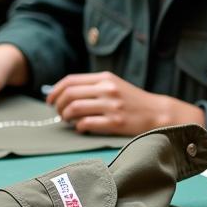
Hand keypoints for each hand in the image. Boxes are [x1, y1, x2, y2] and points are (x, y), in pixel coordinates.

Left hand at [45, 71, 205, 134]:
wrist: (157, 113)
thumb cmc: (132, 100)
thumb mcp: (114, 85)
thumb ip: (92, 86)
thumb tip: (64, 92)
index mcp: (105, 78)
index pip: (70, 81)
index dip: (55, 91)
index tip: (50, 101)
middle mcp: (107, 90)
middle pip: (69, 95)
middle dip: (58, 106)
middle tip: (59, 113)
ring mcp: (111, 106)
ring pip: (74, 109)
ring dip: (66, 117)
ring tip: (69, 121)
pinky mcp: (115, 122)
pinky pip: (86, 124)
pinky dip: (79, 127)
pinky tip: (82, 128)